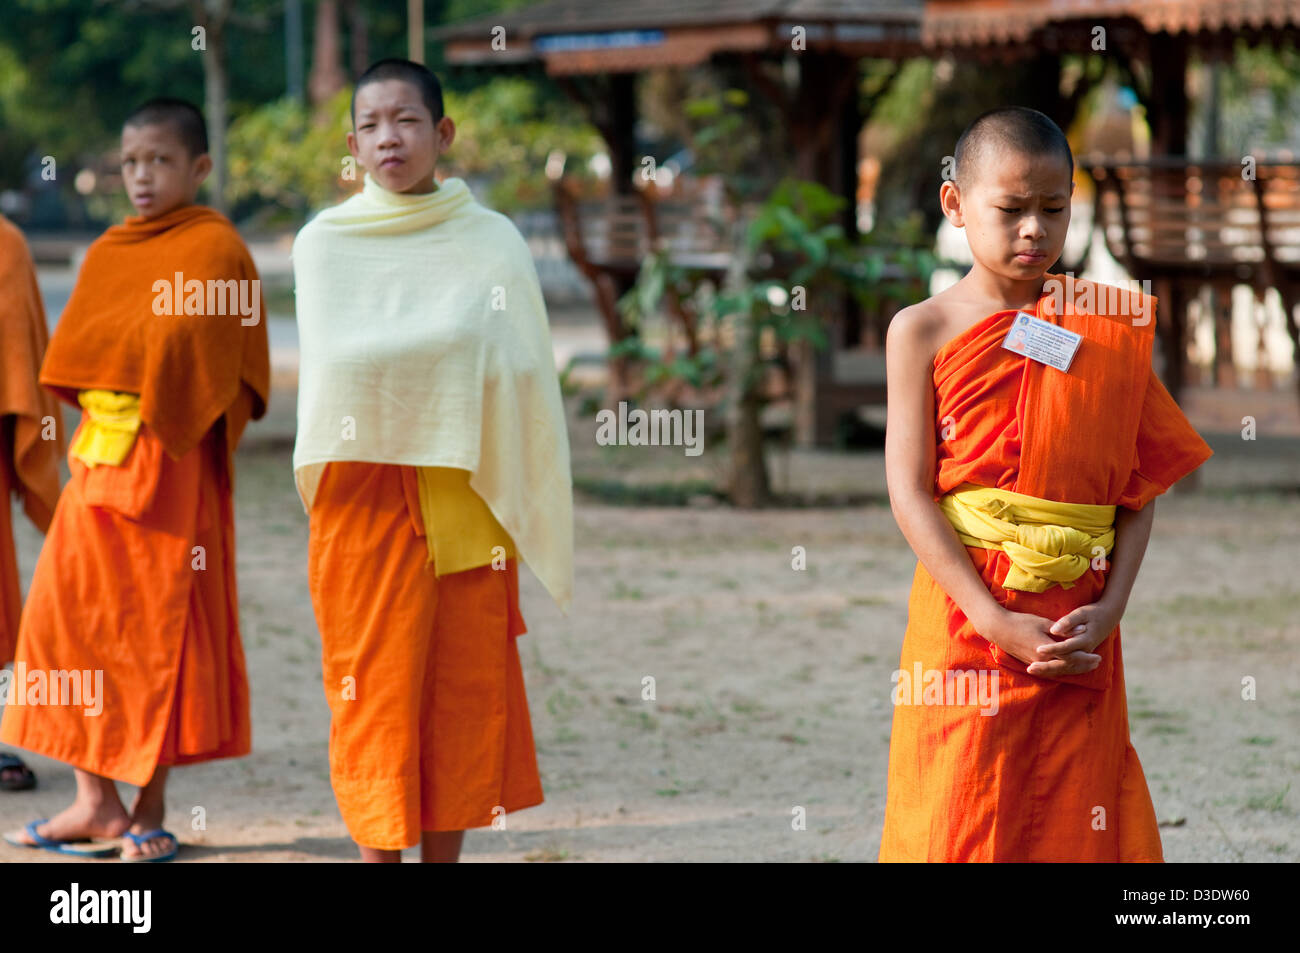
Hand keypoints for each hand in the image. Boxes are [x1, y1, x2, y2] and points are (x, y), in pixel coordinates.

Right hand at [977, 605, 1101, 677]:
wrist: (999, 629)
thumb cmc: (1021, 622)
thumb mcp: (1043, 623)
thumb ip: (1064, 630)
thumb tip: (1082, 630)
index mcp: (1047, 650)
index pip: (1071, 657)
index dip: (1085, 658)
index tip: (1097, 656)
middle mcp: (1042, 661)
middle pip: (1068, 667)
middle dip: (1083, 665)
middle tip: (1097, 662)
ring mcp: (1036, 663)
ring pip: (1059, 670)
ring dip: (1075, 669)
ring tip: (1087, 666)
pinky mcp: (1031, 663)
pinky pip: (1051, 670)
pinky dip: (1063, 669)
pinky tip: (1069, 667)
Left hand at [1029, 599, 1123, 676]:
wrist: (1109, 617)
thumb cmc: (1093, 613)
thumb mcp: (1081, 613)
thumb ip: (1068, 621)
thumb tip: (1055, 630)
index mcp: (1085, 640)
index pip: (1066, 648)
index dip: (1052, 649)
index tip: (1038, 649)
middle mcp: (1085, 651)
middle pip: (1064, 663)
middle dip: (1046, 666)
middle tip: (1030, 668)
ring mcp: (1084, 656)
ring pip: (1066, 668)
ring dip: (1049, 671)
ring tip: (1031, 670)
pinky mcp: (1081, 657)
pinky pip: (1068, 668)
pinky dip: (1055, 670)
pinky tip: (1041, 671)